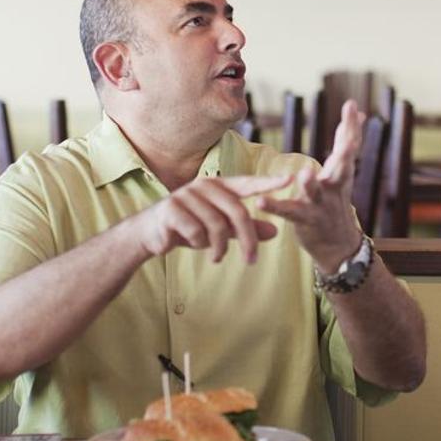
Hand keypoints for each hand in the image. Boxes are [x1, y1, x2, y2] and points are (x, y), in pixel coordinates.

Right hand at [138, 174, 290, 263]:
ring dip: (220, 247)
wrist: (150, 234)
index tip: (290, 179)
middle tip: (251, 261)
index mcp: (218, 186)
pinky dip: (200, 244)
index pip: (247, 183)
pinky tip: (194, 245)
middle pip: (237, 211)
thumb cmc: (189, 228)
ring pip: (217, 225)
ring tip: (216, 256)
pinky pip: (197, 231)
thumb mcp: (221, 230)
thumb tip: (276, 231)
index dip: (268, 182)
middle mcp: (204, 186)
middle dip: (248, 239)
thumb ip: (246, 228)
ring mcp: (186, 195)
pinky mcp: (172, 209)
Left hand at [259, 99, 364, 271]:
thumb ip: (346, 142)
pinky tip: (261, 201)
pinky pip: (288, 212)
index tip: (352, 105)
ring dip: (311, 183)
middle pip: (342, 167)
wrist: (339, 245)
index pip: (349, 146)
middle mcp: (334, 186)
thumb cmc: (337, 201)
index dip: (351, 126)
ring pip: (316, 191)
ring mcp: (320, 203)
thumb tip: (360, 113)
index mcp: (342, 172)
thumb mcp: (343, 171)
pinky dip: (275, 207)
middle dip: (345, 152)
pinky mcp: (304, 219)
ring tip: (305, 173)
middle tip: (348, 138)